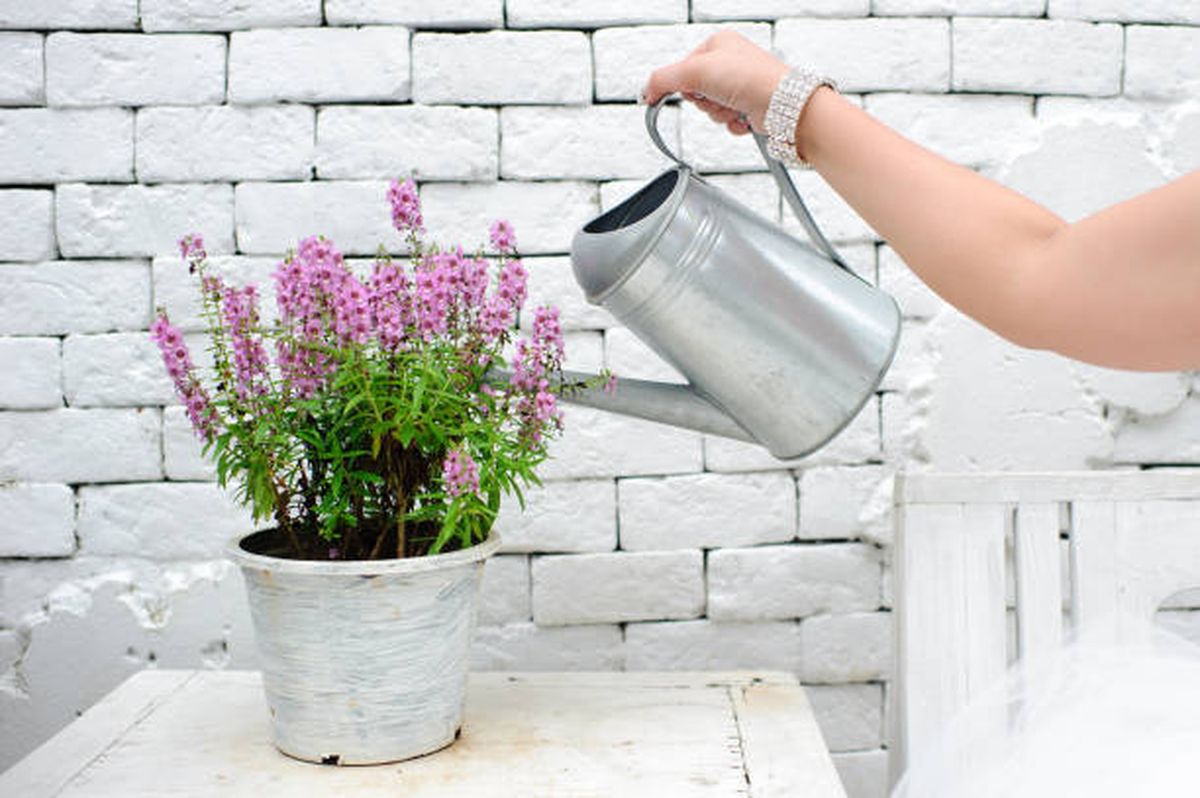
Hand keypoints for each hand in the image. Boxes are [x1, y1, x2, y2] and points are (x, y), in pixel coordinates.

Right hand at [641, 30, 788, 135]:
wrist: (782, 105)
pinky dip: (732, 123)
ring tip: (734, 106)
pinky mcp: (748, 106)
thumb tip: (646, 92)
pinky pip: (726, 121)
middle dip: (705, 101)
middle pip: (696, 92)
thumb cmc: (751, 78)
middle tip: (718, 96)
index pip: (683, 69)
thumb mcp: (695, 71)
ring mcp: (740, 86)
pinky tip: (744, 116)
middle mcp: (730, 63)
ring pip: (710, 109)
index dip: (683, 84)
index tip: (688, 91)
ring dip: (719, 114)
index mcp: (717, 44)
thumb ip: (663, 79)